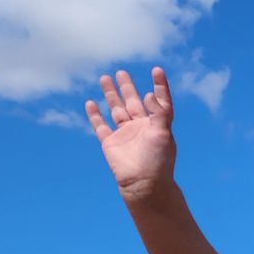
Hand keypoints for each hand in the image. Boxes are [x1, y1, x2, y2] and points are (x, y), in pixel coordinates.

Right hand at [86, 67, 176, 200]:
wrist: (144, 183)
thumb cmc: (158, 161)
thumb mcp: (163, 134)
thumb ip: (159, 113)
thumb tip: (150, 94)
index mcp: (157, 125)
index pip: (159, 102)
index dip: (159, 86)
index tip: (156, 70)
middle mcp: (141, 128)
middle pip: (133, 102)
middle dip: (127, 88)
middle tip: (122, 72)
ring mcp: (125, 134)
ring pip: (116, 110)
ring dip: (111, 95)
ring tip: (105, 78)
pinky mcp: (110, 143)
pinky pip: (100, 126)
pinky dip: (95, 115)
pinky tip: (90, 103)